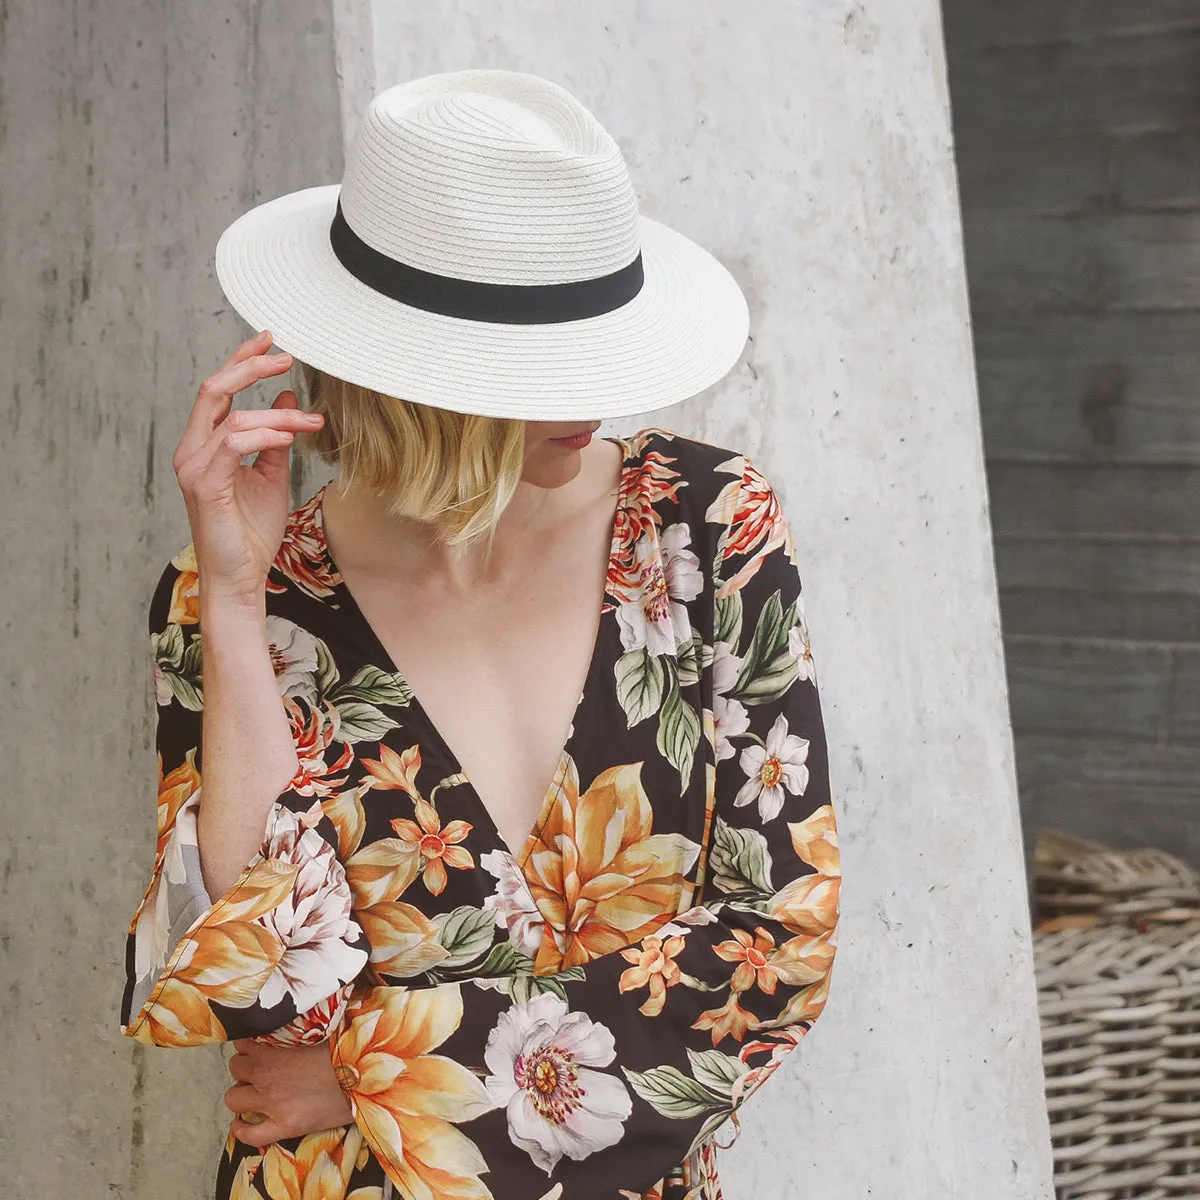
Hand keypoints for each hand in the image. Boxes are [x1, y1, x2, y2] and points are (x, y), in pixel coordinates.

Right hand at [172, 329, 323, 608]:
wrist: (241, 575)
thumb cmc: (252, 531)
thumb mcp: (273, 475)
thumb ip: (277, 438)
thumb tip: (289, 397)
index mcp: (204, 445)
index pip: (218, 391)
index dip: (241, 361)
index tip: (270, 340)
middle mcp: (191, 450)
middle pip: (214, 390)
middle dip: (250, 367)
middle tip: (286, 356)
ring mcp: (194, 467)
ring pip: (233, 418)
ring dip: (278, 415)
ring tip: (310, 422)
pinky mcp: (205, 484)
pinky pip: (234, 445)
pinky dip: (265, 435)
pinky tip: (289, 437)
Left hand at [224, 1037, 352, 1147]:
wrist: (364, 1077)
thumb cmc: (344, 1049)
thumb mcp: (317, 1030)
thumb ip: (294, 1028)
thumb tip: (289, 1019)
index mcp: (272, 1048)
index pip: (242, 1042)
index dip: (249, 1044)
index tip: (258, 1045)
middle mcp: (265, 1075)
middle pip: (236, 1068)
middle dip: (245, 1067)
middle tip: (259, 1068)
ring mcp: (272, 1103)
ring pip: (233, 1099)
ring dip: (241, 1094)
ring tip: (252, 1093)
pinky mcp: (284, 1126)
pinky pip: (250, 1134)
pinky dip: (241, 1130)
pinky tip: (241, 1124)